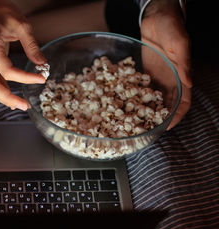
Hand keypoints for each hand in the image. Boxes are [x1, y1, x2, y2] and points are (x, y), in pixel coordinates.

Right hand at [0, 0, 46, 110]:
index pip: (8, 70)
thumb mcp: (22, 25)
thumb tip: (42, 65)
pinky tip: (12, 98)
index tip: (41, 79)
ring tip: (22, 105)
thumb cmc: (4, 13)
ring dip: (4, 98)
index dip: (25, 77)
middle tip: (25, 106)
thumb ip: (32, 46)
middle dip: (8, 98)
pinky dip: (2, 90)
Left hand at [141, 0, 191, 129]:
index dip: (176, 117)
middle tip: (144, 131)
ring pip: (152, 100)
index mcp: (182, 77)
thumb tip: (189, 82)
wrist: (157, 14)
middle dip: (157, 119)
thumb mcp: (180, 42)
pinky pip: (140, 89)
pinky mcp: (145, 73)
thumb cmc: (172, 25)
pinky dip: (134, 99)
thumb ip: (184, 62)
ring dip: (144, 112)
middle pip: (166, 106)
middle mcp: (169, 81)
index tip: (166, 128)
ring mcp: (156, 78)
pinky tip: (123, 107)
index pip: (183, 103)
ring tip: (131, 124)